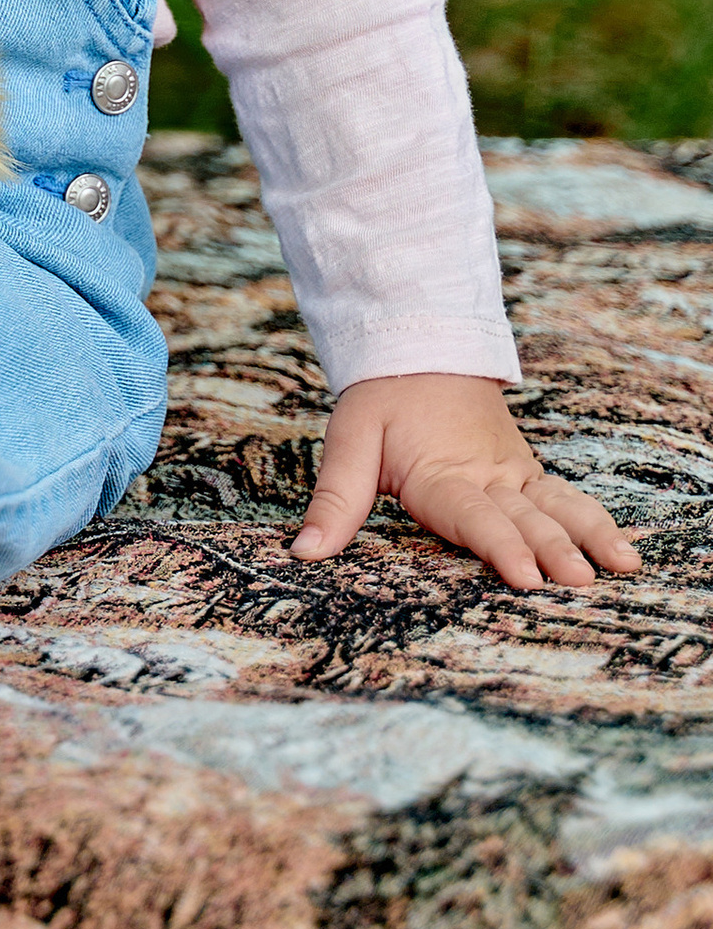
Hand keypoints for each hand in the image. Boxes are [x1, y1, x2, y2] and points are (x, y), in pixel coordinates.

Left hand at [291, 373, 643, 590]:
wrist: (419, 346)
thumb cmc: (382, 399)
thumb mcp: (349, 440)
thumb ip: (336, 500)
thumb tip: (305, 551)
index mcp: (441, 474)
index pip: (474, 516)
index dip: (499, 546)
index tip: (525, 576)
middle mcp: (486, 477)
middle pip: (525, 517)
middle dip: (556, 551)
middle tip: (582, 582)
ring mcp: (512, 473)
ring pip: (558, 505)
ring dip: (589, 534)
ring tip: (622, 565)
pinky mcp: (525, 472)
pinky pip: (565, 497)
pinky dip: (595, 519)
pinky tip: (622, 548)